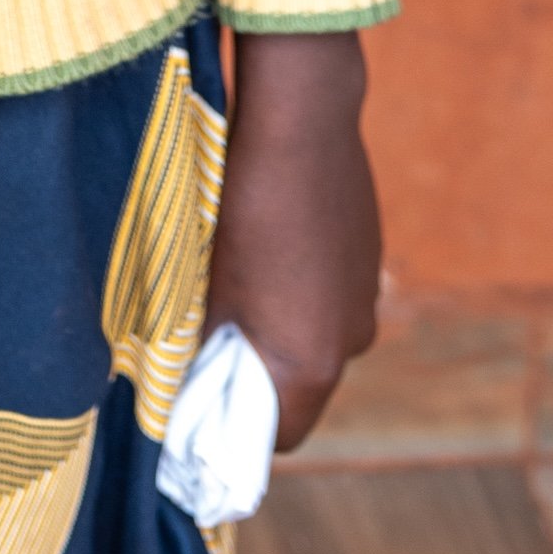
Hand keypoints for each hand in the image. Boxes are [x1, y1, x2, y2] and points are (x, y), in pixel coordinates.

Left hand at [202, 30, 379, 451]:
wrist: (302, 117)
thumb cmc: (243, 206)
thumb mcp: (208, 287)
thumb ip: (203, 348)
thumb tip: (184, 384)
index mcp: (312, 362)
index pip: (278, 437)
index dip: (234, 426)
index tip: (199, 394)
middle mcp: (352, 340)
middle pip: (297, 387)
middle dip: (253, 372)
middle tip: (207, 330)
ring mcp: (366, 296)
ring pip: (313, 338)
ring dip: (278, 327)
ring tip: (236, 278)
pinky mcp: (368, 256)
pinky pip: (330, 297)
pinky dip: (300, 289)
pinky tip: (269, 243)